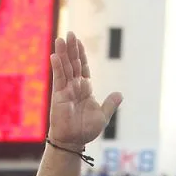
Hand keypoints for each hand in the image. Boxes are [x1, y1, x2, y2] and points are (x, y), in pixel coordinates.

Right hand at [48, 32, 122, 149]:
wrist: (74, 141)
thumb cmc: (86, 130)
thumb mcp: (103, 116)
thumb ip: (110, 104)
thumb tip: (120, 94)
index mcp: (85, 88)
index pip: (83, 67)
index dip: (81, 54)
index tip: (79, 41)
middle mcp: (74, 86)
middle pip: (73, 63)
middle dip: (72, 49)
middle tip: (70, 33)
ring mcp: (66, 90)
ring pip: (65, 68)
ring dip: (63, 53)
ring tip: (61, 38)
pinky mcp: (59, 95)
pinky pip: (58, 78)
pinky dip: (57, 67)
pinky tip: (55, 55)